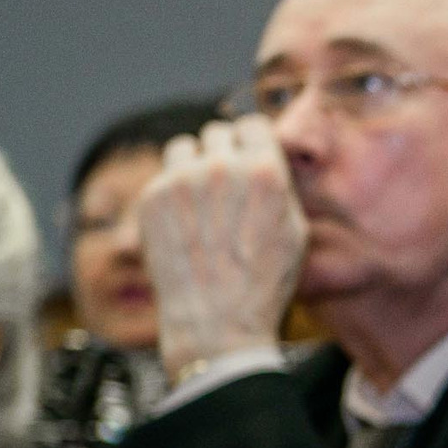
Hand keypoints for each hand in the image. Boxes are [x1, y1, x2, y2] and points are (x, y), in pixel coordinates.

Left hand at [136, 116, 308, 380]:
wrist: (215, 322)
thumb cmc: (262, 284)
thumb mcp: (295, 233)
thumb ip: (279, 186)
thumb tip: (267, 159)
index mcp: (263, 171)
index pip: (253, 125)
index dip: (253, 142)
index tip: (250, 157)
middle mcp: (219, 167)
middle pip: (218, 133)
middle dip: (224, 153)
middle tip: (227, 186)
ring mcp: (181, 180)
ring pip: (185, 147)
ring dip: (193, 164)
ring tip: (202, 199)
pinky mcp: (152, 197)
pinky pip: (164, 176)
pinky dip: (173, 191)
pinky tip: (185, 223)